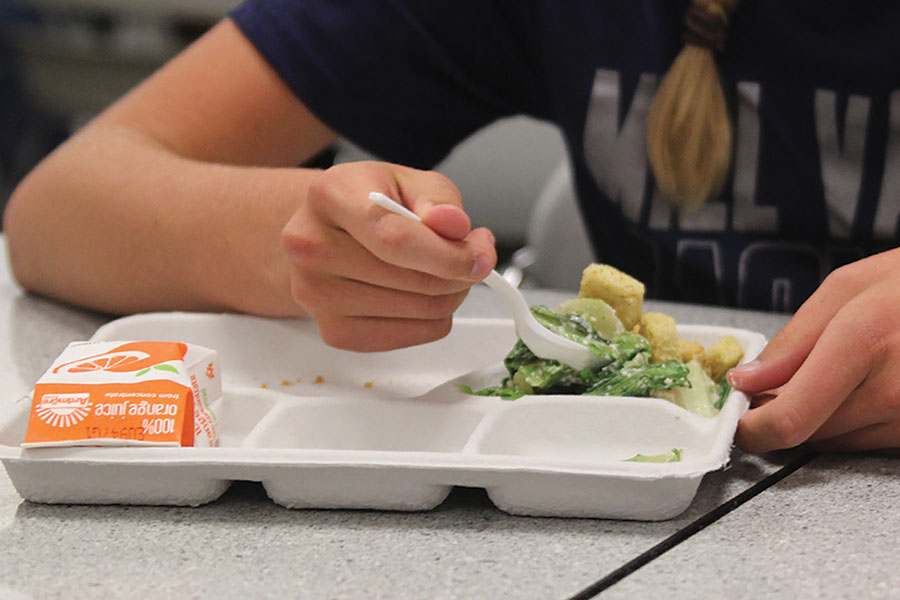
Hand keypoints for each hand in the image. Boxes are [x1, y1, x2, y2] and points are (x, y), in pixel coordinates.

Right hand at [280, 161, 495, 350]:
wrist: (327, 232)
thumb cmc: (371, 202)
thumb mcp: (408, 181)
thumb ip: (437, 198)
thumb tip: (454, 226)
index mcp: (330, 197)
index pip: (395, 239)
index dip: (448, 255)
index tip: (480, 256)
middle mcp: (311, 247)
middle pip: (411, 279)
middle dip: (459, 274)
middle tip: (474, 259)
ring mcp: (316, 295)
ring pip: (418, 310)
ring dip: (451, 295)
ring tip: (447, 271)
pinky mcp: (334, 331)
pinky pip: (410, 336)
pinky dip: (433, 319)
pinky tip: (426, 294)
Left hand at [728, 248, 899, 455]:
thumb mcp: (848, 288)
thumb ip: (793, 340)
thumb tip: (747, 381)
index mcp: (864, 342)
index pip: (790, 418)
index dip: (753, 429)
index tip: (738, 420)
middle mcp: (894, 390)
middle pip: (808, 434)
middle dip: (782, 414)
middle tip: (779, 384)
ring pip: (838, 442)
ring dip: (819, 419)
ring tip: (837, 374)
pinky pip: (871, 442)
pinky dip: (854, 422)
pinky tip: (863, 388)